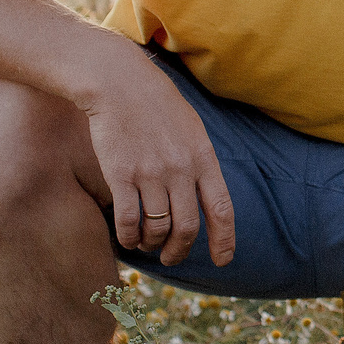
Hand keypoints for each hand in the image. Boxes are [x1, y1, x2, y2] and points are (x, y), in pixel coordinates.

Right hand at [78, 53, 236, 266]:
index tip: (222, 261)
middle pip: (187, 227)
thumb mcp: (191, 129)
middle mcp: (180, 169)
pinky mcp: (121, 174)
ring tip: (147, 243)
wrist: (119, 82)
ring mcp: (151, 173)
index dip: (224, 240)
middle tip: (172, 258)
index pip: (221, 209)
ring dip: (152, 244)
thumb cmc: (156, 105)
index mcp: (203, 158)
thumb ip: (200, 162)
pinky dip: (129, 237)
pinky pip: (128, 221)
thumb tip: (206, 196)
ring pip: (157, 228)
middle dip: (180, 251)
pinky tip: (127, 238)